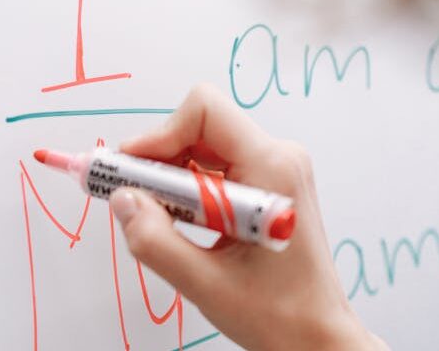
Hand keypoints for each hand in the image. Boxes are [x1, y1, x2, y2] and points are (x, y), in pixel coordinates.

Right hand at [110, 84, 386, 350]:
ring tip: (153, 216)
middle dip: (157, 158)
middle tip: (127, 195)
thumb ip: (156, 242)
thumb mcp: (206, 285)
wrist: (317, 336)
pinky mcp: (264, 184)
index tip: (130, 169)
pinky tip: (176, 221)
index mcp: (272, 168)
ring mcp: (273, 168)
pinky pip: (212, 168)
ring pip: (201, 146)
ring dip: (168, 177)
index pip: (204, 111)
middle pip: (198, 127)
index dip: (158, 134)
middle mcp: (277, 157)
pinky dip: (185, 189)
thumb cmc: (280, 315)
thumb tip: (121, 200)